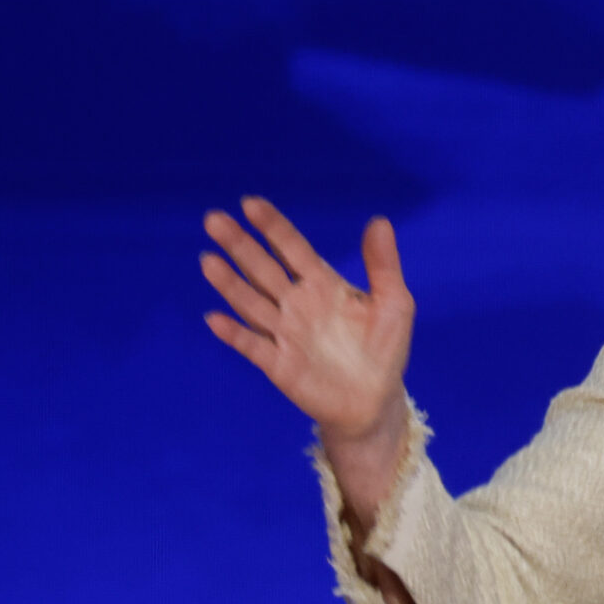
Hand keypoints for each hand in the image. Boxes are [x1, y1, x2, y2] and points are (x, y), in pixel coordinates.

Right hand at [201, 199, 414, 514]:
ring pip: (251, 303)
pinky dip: (234, 334)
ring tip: (208, 260)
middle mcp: (297, 304)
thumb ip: (383, 265)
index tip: (250, 203)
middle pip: (263, 269)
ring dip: (229, 283)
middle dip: (240, 245)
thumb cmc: (384, 348)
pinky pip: (252, 346)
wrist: (375, 399)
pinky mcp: (279, 364)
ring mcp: (285, 333)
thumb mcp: (394, 303)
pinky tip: (215, 318)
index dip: (272, 227)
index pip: (292, 249)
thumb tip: (379, 221)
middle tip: (214, 219)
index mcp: (322, 284)